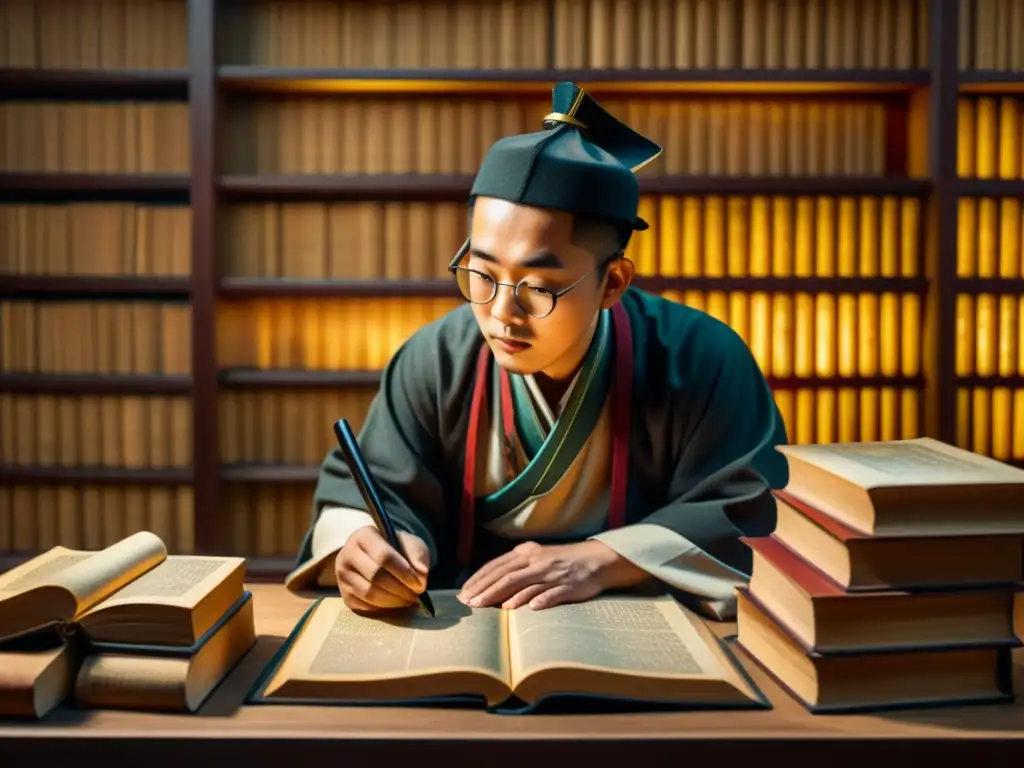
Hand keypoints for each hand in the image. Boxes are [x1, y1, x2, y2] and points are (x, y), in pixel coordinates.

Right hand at [334, 526, 429, 612]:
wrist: (375, 557)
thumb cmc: (395, 548)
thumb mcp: (410, 543)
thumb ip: (418, 555)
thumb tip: (421, 574)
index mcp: (363, 536)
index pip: (383, 556)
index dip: (404, 572)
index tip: (420, 584)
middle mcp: (347, 554)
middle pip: (375, 576)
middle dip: (400, 589)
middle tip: (416, 596)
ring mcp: (342, 576)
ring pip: (368, 594)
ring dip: (393, 601)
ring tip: (409, 601)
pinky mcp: (344, 595)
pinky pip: (364, 607)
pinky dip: (383, 609)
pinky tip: (396, 605)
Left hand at [458, 539, 642, 610]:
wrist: (597, 559)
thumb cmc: (562, 562)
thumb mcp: (537, 558)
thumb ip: (517, 568)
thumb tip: (491, 584)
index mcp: (527, 553)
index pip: (496, 566)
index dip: (478, 579)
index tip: (463, 593)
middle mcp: (536, 561)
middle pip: (505, 575)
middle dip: (484, 589)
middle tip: (468, 603)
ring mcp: (552, 574)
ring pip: (522, 584)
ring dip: (501, 595)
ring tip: (485, 606)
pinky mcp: (568, 586)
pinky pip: (549, 593)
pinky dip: (535, 600)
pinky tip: (522, 608)